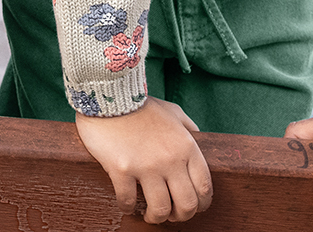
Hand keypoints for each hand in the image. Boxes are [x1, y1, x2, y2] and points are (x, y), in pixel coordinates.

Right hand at [75, 98, 212, 222]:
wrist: (108, 95)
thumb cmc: (140, 105)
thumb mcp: (172, 111)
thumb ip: (188, 126)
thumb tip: (199, 138)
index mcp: (186, 147)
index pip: (204, 187)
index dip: (201, 204)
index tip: (193, 207)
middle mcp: (170, 159)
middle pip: (186, 204)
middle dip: (181, 216)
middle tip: (171, 215)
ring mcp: (146, 166)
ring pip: (160, 208)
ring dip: (156, 217)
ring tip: (149, 215)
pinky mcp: (121, 170)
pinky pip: (128, 200)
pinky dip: (128, 208)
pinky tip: (127, 205)